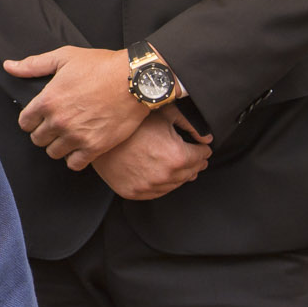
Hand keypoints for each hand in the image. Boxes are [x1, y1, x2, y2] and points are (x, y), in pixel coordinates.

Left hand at [4, 44, 147, 166]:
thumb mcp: (64, 57)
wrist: (135, 79)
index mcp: (47, 100)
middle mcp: (59, 121)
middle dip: (44, 132)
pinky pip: (74, 164)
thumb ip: (33, 65)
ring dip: (58, 145)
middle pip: (38, 139)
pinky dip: (75, 158)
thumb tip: (9, 66)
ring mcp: (77, 136)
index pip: (25, 122)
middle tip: (57, 124)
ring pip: (54, 153)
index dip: (31, 119)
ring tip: (69, 135)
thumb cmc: (101, 65)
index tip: (41, 116)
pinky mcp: (95, 147)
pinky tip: (81, 146)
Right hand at [90, 111, 211, 200]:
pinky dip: (162, 183)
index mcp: (177, 156)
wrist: (100, 134)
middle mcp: (165, 175)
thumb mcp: (166, 114)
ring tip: (174, 162)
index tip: (199, 146)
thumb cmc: (132, 122)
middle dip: (193, 161)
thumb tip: (207, 137)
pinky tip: (160, 171)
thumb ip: (192, 124)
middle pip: (192, 172)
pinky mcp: (134, 192)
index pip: (202, 156)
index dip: (201, 148)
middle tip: (191, 154)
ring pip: (176, 184)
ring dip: (179, 174)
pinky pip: (157, 192)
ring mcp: (149, 187)